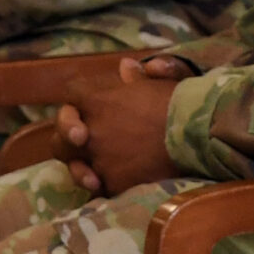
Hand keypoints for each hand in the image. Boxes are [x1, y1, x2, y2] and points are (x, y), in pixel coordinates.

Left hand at [54, 56, 188, 194]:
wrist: (192, 134)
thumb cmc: (175, 102)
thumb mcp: (155, 83)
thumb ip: (135, 78)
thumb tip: (125, 66)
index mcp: (97, 100)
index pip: (73, 94)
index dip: (78, 100)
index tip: (86, 105)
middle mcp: (91, 130)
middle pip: (61, 135)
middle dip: (67, 136)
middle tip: (79, 140)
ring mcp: (99, 158)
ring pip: (75, 166)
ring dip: (80, 168)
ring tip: (91, 174)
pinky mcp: (111, 182)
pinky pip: (100, 186)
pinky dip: (106, 185)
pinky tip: (112, 184)